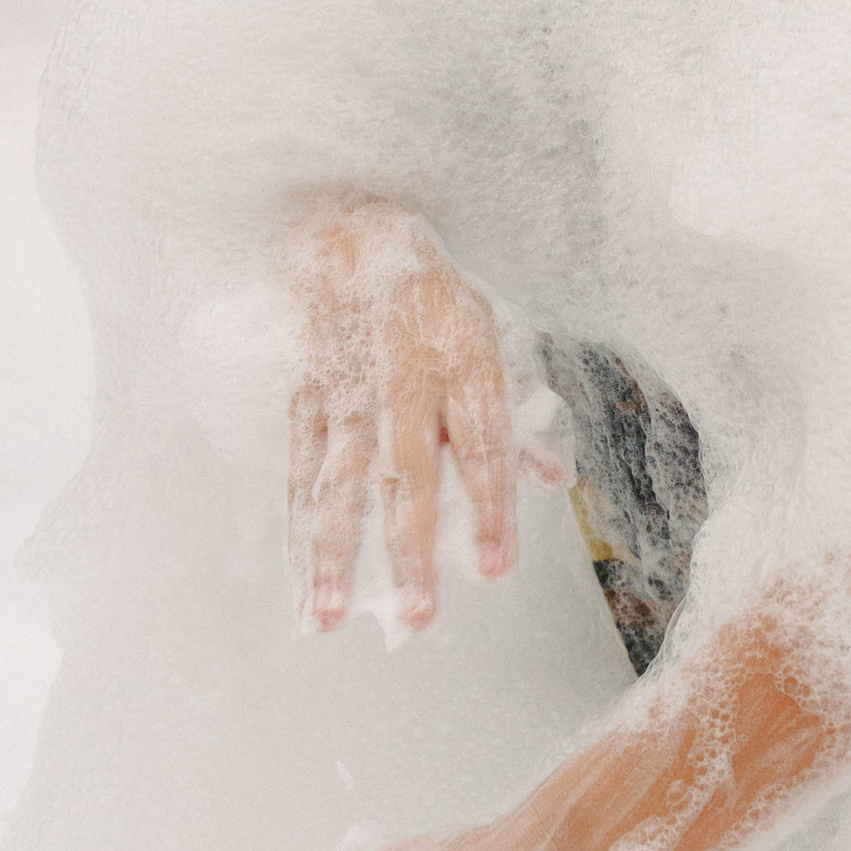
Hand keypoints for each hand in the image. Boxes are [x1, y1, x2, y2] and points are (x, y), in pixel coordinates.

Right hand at [283, 203, 564, 631]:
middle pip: (405, 470)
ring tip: (330, 616)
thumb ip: (519, 410)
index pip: (480, 440)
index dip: (488, 505)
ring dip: (334, 551)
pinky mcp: (306, 395)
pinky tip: (301, 582)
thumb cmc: (435, 298)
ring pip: (339, 477)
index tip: (494, 569)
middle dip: (409, 548)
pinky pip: (299, 469)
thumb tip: (553, 479)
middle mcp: (403, 374)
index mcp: (464, 355)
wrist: (349, 233)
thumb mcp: (494, 333)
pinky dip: (297, 527)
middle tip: (417, 617)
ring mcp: (348, 387)